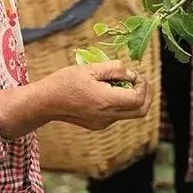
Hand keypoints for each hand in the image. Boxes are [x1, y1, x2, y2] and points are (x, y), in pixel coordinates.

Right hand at [0, 61, 150, 140]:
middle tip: (139, 81)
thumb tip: (131, 73)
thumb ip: (114, 69)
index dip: (143, 84)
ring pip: (130, 114)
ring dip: (133, 98)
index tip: (135, 74)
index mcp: (107, 101)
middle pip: (141, 111)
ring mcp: (103, 123)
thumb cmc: (65, 82)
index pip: (139, 98)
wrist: (46, 102)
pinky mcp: (98, 125)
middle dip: (146, 95)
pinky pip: (118, 115)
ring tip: (121, 83)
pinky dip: (121, 103)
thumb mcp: (90, 68)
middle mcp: (108, 116)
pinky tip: (108, 92)